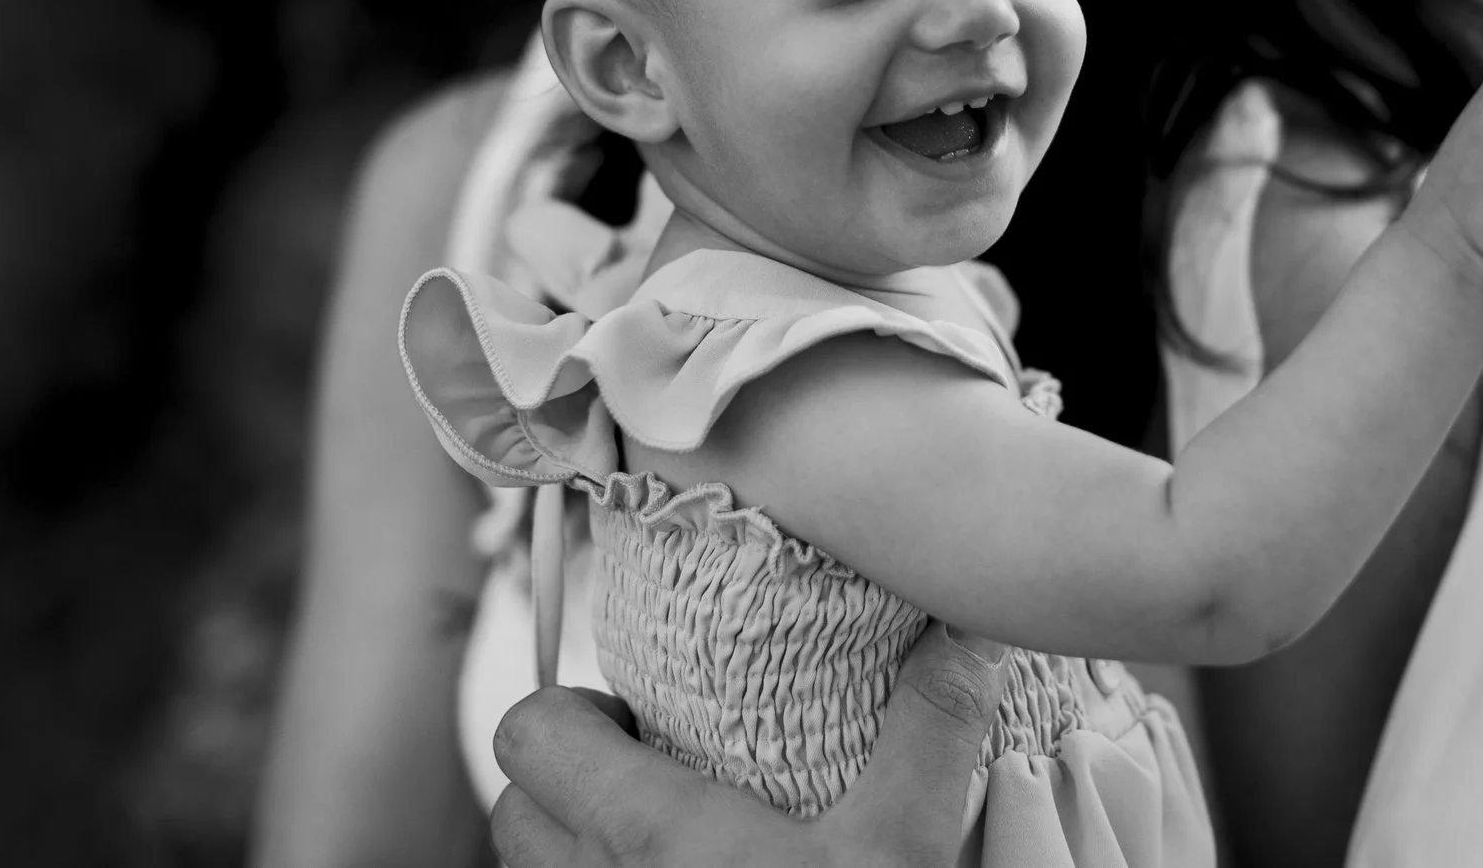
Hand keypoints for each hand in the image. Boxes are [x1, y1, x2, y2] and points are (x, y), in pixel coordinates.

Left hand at [488, 622, 1009, 867]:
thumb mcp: (904, 844)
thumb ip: (927, 728)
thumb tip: (966, 636)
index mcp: (647, 832)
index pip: (529, 734)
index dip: (568, 711)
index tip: (636, 717)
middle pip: (516, 806)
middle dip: (569, 780)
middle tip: (653, 773)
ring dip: (580, 848)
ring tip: (666, 843)